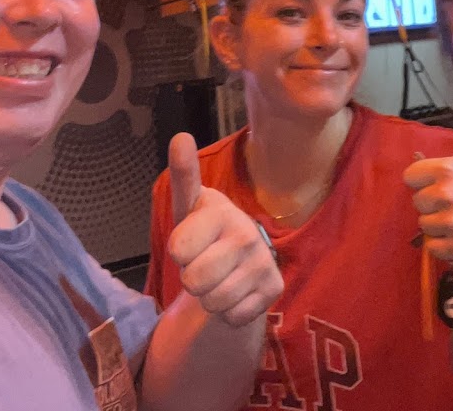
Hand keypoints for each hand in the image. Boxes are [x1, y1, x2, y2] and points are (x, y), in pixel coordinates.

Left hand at [167, 133, 282, 326]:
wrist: (238, 262)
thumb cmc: (205, 231)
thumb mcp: (188, 207)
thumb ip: (184, 175)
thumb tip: (180, 135)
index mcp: (222, 210)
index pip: (178, 249)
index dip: (178, 251)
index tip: (191, 240)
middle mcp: (247, 232)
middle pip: (194, 280)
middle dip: (192, 278)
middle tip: (204, 262)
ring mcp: (264, 261)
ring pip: (213, 302)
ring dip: (209, 296)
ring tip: (219, 277)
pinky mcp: (274, 289)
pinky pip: (232, 317)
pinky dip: (228, 311)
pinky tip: (236, 291)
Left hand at [403, 92, 452, 265]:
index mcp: (449, 169)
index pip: (410, 177)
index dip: (424, 181)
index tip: (443, 184)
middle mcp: (447, 194)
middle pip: (417, 201)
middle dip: (433, 204)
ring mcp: (451, 222)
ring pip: (423, 224)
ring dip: (438, 225)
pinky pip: (431, 247)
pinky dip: (443, 246)